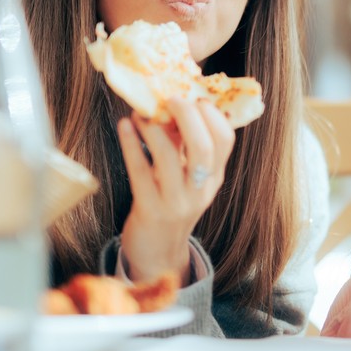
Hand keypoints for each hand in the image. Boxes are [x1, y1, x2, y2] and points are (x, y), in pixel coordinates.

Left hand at [118, 97, 234, 283]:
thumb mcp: (187, 178)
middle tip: (171, 99)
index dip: (212, 115)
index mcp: (214, 178)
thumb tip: (171, 106)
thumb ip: (184, 146)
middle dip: (188, 116)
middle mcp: (200, 190)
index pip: (225, 141)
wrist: (158, 253)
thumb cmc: (170, 206)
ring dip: (153, 128)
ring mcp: (176, 202)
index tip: (196, 98)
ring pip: (169, 157)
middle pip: (203, 147)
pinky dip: (131, 144)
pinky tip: (125, 126)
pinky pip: (140, 171)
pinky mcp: (150, 209)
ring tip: (141, 113)